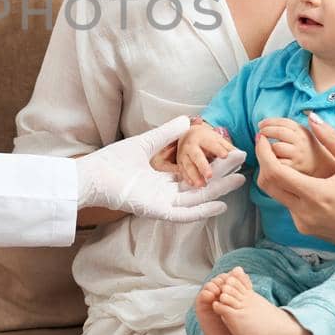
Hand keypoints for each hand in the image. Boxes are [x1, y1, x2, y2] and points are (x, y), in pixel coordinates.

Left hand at [75, 116, 245, 222]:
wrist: (91, 175)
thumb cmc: (112, 161)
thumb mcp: (145, 143)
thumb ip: (166, 134)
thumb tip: (187, 120)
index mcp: (162, 178)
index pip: (192, 172)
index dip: (212, 165)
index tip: (231, 155)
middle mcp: (164, 192)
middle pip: (198, 186)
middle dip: (221, 177)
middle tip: (243, 167)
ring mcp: (161, 203)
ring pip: (195, 199)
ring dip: (217, 191)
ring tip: (239, 181)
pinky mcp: (155, 211)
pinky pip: (182, 214)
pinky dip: (201, 211)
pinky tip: (220, 205)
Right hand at [175, 124, 233, 186]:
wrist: (188, 135)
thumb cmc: (205, 139)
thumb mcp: (217, 139)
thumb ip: (228, 147)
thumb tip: (241, 155)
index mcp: (202, 138)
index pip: (211, 144)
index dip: (218, 149)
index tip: (225, 156)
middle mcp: (191, 146)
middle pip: (196, 156)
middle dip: (203, 166)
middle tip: (210, 175)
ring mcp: (183, 154)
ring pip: (188, 165)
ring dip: (194, 176)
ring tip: (202, 184)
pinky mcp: (179, 162)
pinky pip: (182, 171)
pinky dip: (187, 178)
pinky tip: (192, 184)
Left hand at [253, 111, 334, 249]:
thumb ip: (332, 139)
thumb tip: (311, 117)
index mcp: (317, 194)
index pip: (275, 171)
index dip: (262, 152)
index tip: (261, 137)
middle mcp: (305, 213)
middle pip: (268, 185)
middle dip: (263, 162)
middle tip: (266, 145)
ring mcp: (305, 224)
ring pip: (277, 196)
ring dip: (276, 177)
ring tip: (285, 159)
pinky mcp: (307, 230)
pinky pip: (289, 206)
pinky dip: (289, 191)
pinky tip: (303, 180)